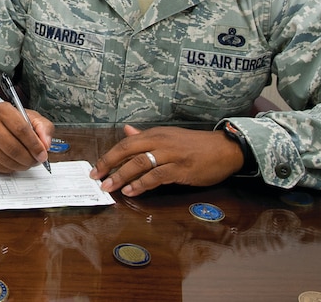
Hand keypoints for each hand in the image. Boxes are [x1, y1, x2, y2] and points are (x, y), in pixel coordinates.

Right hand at [0, 102, 54, 172]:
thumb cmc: (12, 120)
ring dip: (21, 165)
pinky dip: (11, 168)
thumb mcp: (31, 117)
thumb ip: (43, 128)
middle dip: (28, 159)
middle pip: (12, 148)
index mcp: (3, 110)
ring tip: (27, 162)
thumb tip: (45, 145)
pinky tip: (15, 163)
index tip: (42, 154)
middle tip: (36, 161)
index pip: (21, 129)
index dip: (34, 145)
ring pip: (5, 160)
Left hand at [89, 124, 243, 196]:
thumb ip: (146, 136)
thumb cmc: (195, 145)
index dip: (109, 156)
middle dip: (109, 164)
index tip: (96, 168)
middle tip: (97, 178)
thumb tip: (127, 131)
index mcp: (155, 134)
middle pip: (128, 150)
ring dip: (122, 176)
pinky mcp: (181, 169)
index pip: (125, 143)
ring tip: (110, 187)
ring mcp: (170, 155)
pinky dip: (142, 184)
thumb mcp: (169, 136)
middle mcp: (160, 141)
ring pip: (140, 163)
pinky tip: (131, 191)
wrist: (224, 149)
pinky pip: (157, 176)